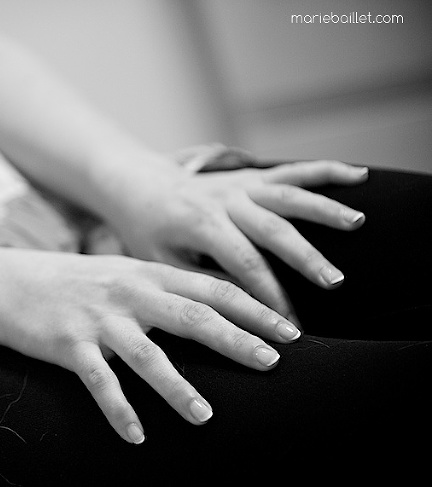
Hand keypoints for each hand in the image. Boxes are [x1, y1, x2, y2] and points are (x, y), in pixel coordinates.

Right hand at [0, 249, 299, 443]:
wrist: (13, 282)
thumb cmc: (78, 283)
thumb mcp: (125, 274)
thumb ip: (167, 287)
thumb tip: (218, 306)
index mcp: (148, 274)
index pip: (212, 289)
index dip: (254, 310)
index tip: (291, 332)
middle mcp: (130, 294)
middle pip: (191, 317)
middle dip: (235, 340)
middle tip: (273, 364)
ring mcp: (99, 320)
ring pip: (146, 356)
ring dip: (177, 388)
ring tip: (204, 417)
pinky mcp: (69, 344)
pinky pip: (98, 382)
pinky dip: (118, 410)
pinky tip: (136, 437)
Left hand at [95, 155, 367, 321]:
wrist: (137, 186)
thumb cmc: (146, 231)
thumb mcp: (159, 262)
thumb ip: (197, 281)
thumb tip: (237, 308)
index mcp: (199, 224)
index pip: (243, 264)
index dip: (268, 295)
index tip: (289, 324)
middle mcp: (224, 200)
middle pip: (272, 229)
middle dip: (305, 257)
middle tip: (334, 283)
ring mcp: (239, 185)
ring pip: (288, 194)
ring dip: (323, 209)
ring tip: (357, 224)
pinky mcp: (249, 178)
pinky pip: (290, 171)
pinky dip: (324, 171)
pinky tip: (359, 176)